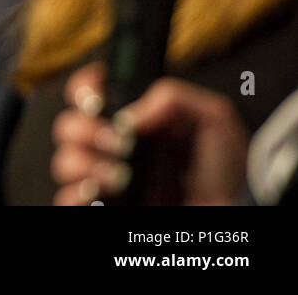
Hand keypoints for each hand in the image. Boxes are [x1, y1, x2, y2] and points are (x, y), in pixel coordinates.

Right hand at [52, 62, 248, 205]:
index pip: (88, 92)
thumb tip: (129, 114)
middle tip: (119, 143)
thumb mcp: (212, 117)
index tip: (96, 99)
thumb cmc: (227, 167)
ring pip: (64, 161)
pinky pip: (67, 199)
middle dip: (85, 131)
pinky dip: (76, 195)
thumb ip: (172, 97)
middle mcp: (114, 144)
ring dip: (84, 165)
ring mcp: (107, 175)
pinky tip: (103, 194)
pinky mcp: (106, 205)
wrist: (233, 208)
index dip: (84, 89)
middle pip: (67, 126)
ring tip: (121, 177)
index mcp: (133, 117)